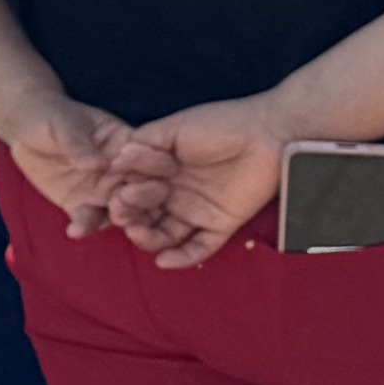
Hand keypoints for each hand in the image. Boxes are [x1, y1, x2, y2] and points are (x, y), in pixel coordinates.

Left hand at [0, 86, 141, 230]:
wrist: (25, 129)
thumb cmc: (51, 118)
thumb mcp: (65, 125)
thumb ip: (80, 143)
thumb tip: (96, 162)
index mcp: (128, 147)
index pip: (149, 163)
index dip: (148, 175)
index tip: (136, 184)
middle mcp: (122, 173)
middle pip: (142, 193)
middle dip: (136, 205)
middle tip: (119, 211)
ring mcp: (103, 192)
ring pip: (120, 212)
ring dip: (113, 220)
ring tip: (94, 223)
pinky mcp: (81, 205)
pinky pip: (88, 220)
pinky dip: (84, 227)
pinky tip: (74, 232)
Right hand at [107, 104, 290, 273]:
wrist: (268, 133)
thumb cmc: (221, 124)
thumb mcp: (174, 128)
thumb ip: (144, 142)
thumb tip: (115, 159)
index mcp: (159, 171)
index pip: (130, 188)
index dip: (121, 193)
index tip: (120, 190)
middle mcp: (173, 193)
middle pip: (142, 214)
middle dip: (128, 215)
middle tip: (122, 211)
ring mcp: (196, 211)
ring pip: (165, 235)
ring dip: (148, 238)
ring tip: (139, 233)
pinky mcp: (220, 225)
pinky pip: (199, 248)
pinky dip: (182, 258)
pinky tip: (165, 261)